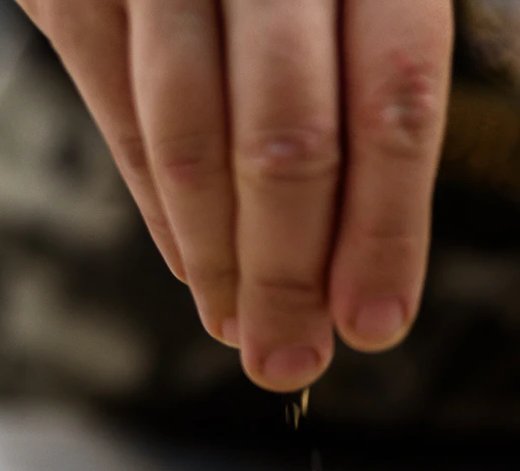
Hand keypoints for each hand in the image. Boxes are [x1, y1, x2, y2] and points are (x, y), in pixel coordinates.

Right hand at [16, 0, 453, 391]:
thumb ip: (373, 63)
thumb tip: (369, 252)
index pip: (397, 99)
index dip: (387, 229)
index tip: (374, 324)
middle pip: (292, 137)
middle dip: (292, 272)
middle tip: (292, 358)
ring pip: (194, 137)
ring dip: (221, 260)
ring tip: (244, 335)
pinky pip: (123, 109)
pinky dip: (162, 207)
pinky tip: (195, 268)